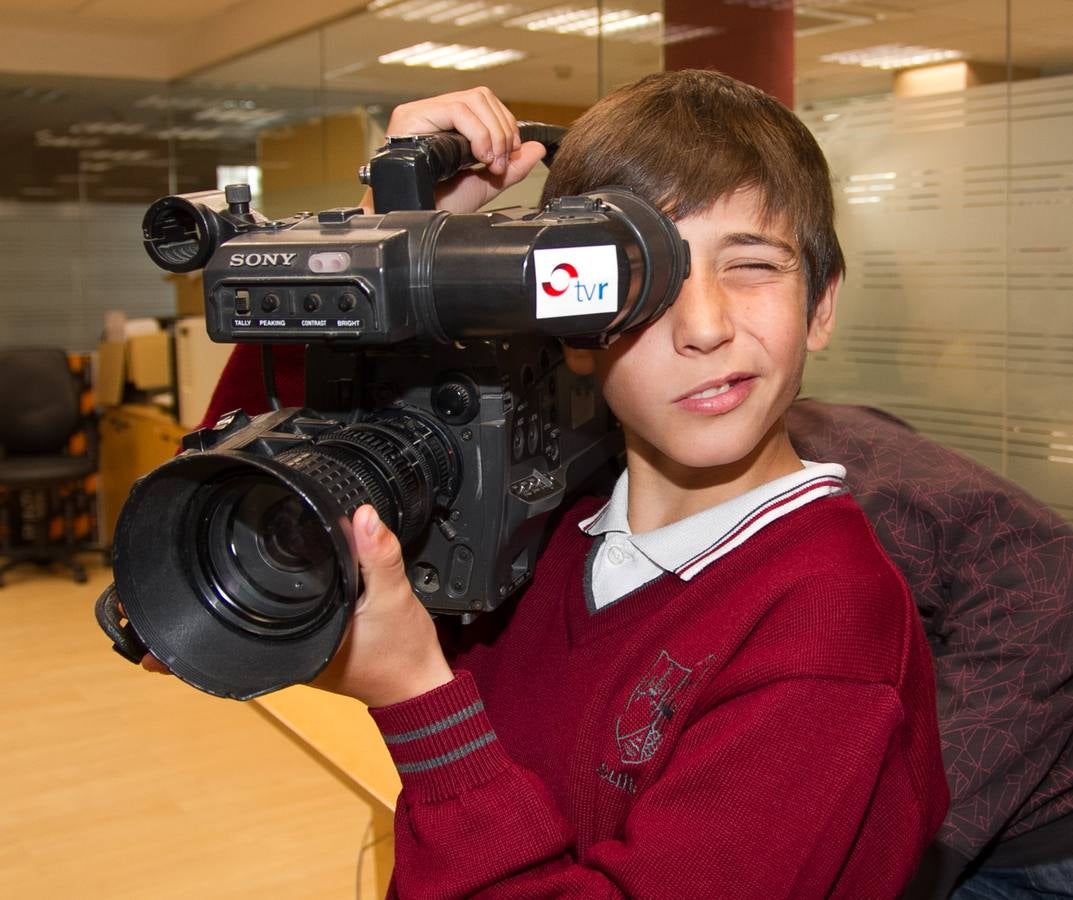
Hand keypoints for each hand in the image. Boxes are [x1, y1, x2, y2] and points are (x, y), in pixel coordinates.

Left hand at [310, 505, 453, 707]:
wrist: (421, 686)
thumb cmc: (405, 654)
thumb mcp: (393, 596)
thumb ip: (379, 555)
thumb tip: (365, 516)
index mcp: (302, 636)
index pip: (288, 582)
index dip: (303, 552)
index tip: (322, 531)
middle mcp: (297, 646)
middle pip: (296, 589)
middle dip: (316, 566)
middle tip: (338, 547)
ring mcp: (310, 650)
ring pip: (309, 599)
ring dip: (325, 581)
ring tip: (342, 565)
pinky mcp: (325, 648)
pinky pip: (322, 610)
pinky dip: (334, 595)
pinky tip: (348, 587)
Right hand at [367, 86, 546, 213]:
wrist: (419, 220)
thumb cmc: (440, 205)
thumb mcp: (485, 184)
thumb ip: (512, 167)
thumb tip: (537, 147)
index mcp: (448, 125)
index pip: (484, 103)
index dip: (505, 124)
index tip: (511, 154)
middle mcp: (433, 114)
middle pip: (481, 97)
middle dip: (502, 130)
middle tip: (500, 163)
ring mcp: (421, 113)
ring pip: (471, 100)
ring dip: (492, 133)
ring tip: (490, 163)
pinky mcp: (411, 117)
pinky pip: (456, 110)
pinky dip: (478, 133)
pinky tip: (479, 157)